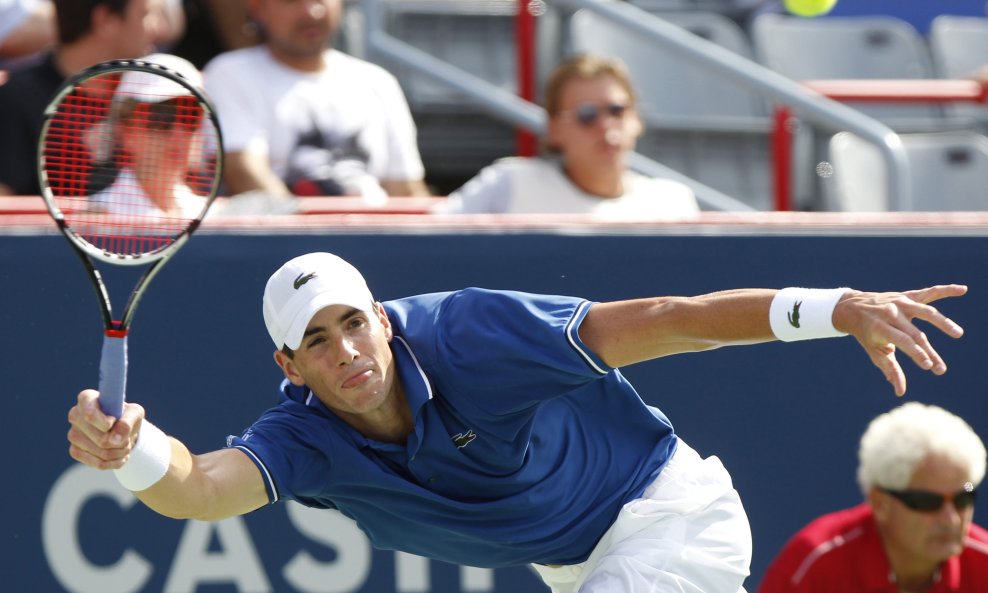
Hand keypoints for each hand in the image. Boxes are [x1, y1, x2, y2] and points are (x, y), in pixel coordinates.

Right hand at [67, 390, 145, 469]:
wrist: (121, 428)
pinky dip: (115, 462)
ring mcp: (73, 434)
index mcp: (87, 398)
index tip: (114, 423)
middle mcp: (75, 415)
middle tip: (128, 438)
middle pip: (101, 438)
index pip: (90, 415)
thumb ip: (128, 422)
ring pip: (101, 452)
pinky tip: (121, 456)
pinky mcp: (75, 450)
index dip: (106, 423)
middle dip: (122, 442)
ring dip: (120, 452)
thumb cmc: (126, 415)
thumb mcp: (134, 413)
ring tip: (126, 446)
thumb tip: (115, 440)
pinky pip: (98, 464)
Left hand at [833, 285, 966, 395]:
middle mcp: (891, 313)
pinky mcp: (908, 296)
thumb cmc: (866, 334)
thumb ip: (889, 369)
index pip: (902, 341)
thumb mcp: (874, 352)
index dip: (916, 353)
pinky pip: (929, 292)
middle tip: (941, 370)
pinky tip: (963, 289)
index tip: (928, 366)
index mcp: (880, 327)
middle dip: (929, 352)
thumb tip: (900, 392)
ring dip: (943, 322)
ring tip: (958, 334)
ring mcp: (900, 302)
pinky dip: (946, 290)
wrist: (853, 308)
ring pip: (925, 311)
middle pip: (915, 333)